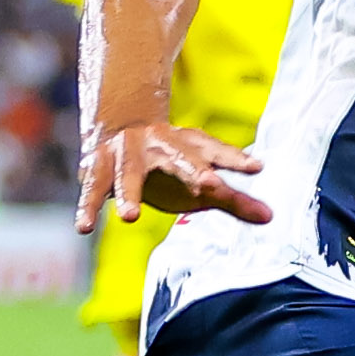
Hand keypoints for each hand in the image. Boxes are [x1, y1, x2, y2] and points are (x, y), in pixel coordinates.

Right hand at [76, 120, 270, 231]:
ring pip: (129, 175)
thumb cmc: (171, 163)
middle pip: (180, 158)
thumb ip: (233, 200)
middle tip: (209, 185)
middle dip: (193, 170)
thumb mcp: (201, 179)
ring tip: (130, 218)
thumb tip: (271, 218)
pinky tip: (84, 228)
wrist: (118, 127)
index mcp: (190, 146)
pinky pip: (92, 192)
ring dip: (129, 194)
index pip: (217, 153)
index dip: (236, 159)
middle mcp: (160, 146)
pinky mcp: (97, 170)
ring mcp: (127, 156)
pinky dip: (87, 209)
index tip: (257, 167)